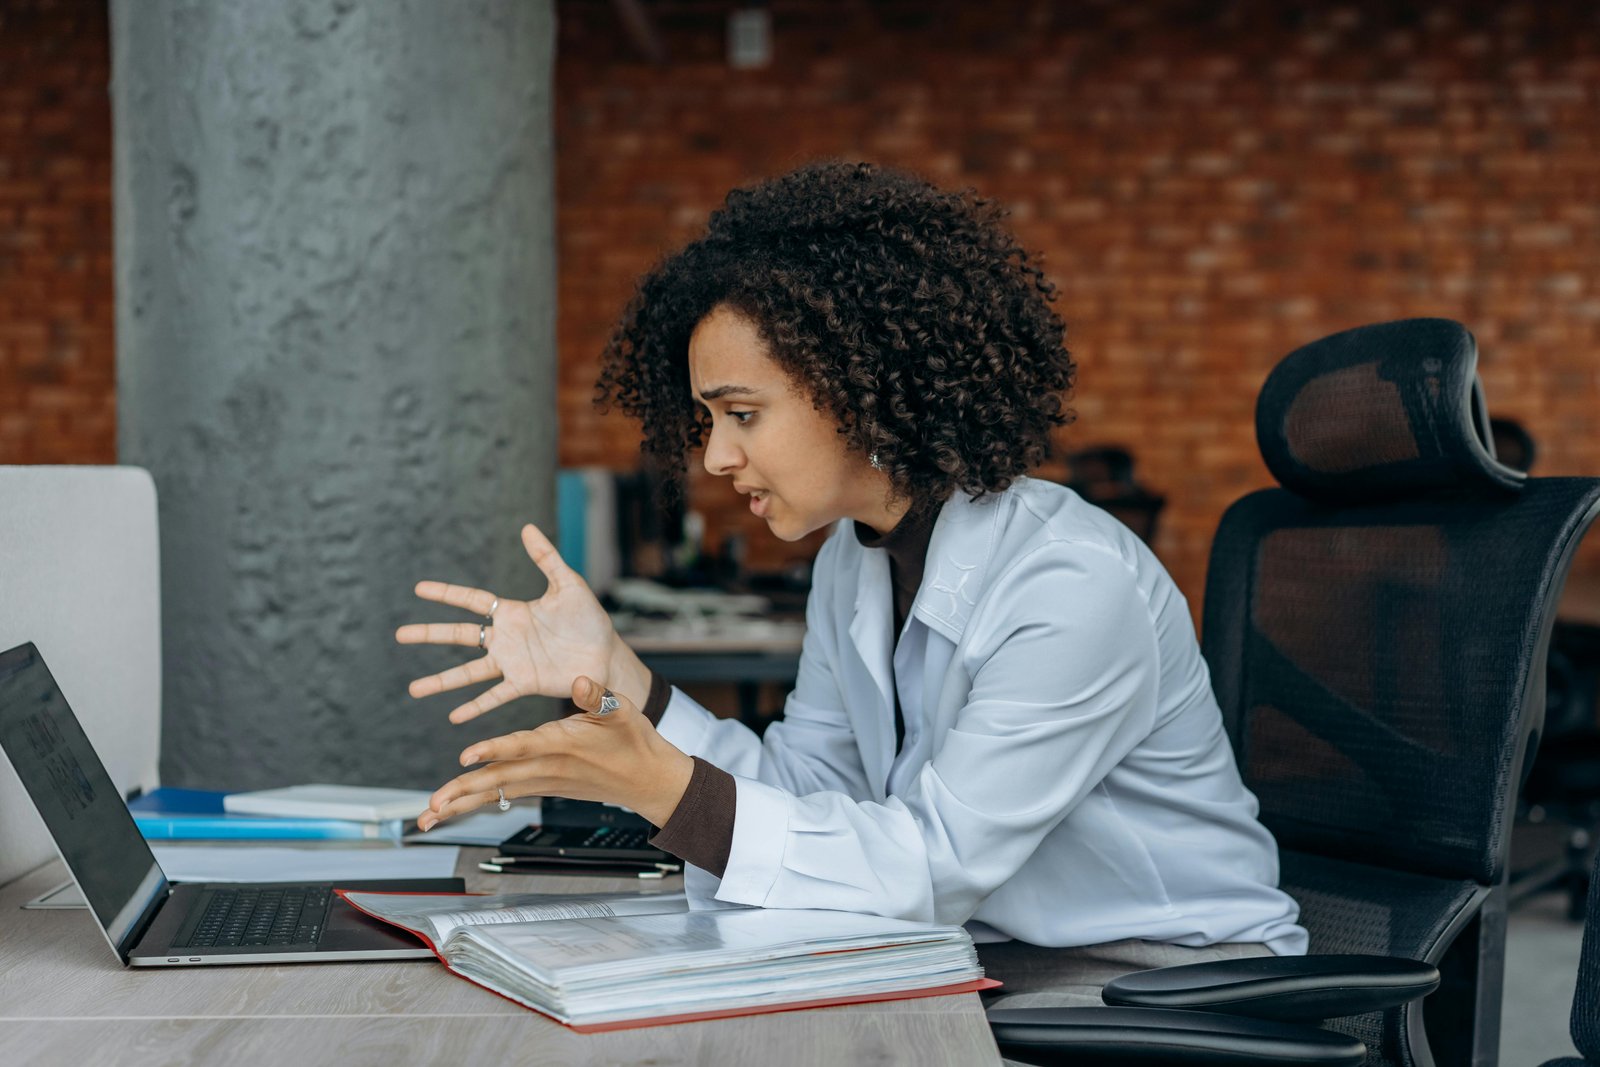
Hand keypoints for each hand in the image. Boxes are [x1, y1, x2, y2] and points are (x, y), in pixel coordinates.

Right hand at [396, 524, 647, 722]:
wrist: (607, 654)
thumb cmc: (589, 619)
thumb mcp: (568, 585)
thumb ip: (547, 558)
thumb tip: (527, 527)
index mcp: (513, 612)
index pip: (472, 601)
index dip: (446, 594)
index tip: (418, 589)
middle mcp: (506, 639)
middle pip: (459, 636)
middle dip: (429, 635)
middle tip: (399, 635)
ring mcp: (512, 663)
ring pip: (469, 672)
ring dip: (442, 681)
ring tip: (414, 690)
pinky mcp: (525, 683)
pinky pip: (495, 696)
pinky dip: (475, 707)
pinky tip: (454, 717)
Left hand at [417, 675, 694, 830]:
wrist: (648, 780)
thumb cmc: (635, 742)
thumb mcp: (622, 710)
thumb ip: (597, 694)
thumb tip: (579, 678)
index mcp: (563, 744)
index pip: (523, 747)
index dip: (494, 750)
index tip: (466, 755)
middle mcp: (548, 768)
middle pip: (498, 781)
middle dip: (462, 793)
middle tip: (431, 806)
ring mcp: (544, 782)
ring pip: (496, 794)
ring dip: (461, 805)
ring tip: (427, 817)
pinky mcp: (543, 787)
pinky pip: (504, 796)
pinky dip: (478, 801)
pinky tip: (454, 808)